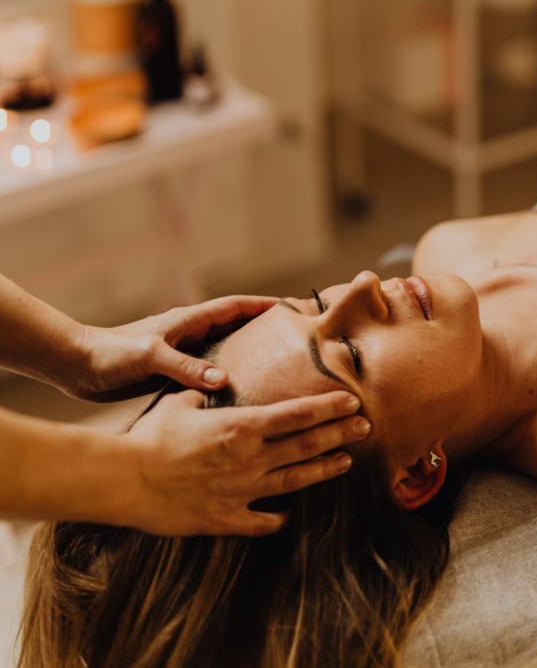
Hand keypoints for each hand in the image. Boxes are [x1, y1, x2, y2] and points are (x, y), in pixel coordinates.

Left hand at [71, 296, 277, 401]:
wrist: (78, 366)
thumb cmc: (111, 353)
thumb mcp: (151, 357)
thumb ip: (186, 367)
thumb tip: (224, 380)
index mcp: (188, 321)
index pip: (235, 307)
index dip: (263, 305)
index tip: (292, 307)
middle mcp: (189, 334)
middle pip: (235, 328)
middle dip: (263, 330)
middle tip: (293, 341)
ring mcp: (181, 354)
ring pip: (223, 352)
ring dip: (247, 356)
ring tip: (276, 371)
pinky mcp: (171, 374)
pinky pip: (207, 374)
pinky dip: (226, 379)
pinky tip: (238, 396)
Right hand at [123, 389, 371, 535]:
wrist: (126, 479)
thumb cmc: (151, 435)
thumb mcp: (182, 401)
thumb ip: (207, 391)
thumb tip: (217, 377)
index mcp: (243, 427)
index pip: (298, 414)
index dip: (329, 408)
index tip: (352, 402)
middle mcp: (251, 459)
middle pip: (306, 445)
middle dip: (339, 435)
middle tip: (365, 427)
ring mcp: (242, 492)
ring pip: (295, 482)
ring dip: (323, 470)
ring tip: (345, 462)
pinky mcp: (226, 519)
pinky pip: (261, 522)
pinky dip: (277, 518)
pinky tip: (288, 516)